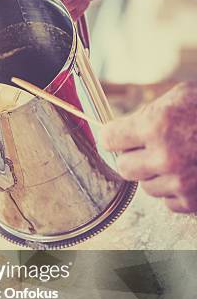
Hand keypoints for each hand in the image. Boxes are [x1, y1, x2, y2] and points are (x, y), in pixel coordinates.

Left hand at [101, 83, 196, 212]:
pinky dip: (175, 190)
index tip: (115, 137)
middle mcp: (164, 156)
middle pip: (123, 167)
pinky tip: (190, 173)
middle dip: (133, 157)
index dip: (113, 136)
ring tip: (178, 158)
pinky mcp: (192, 201)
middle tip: (148, 148)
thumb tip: (119, 131)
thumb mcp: (180, 97)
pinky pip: (167, 201)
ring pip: (145, 186)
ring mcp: (179, 182)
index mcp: (157, 125)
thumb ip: (148, 114)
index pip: (109, 138)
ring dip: (156, 175)